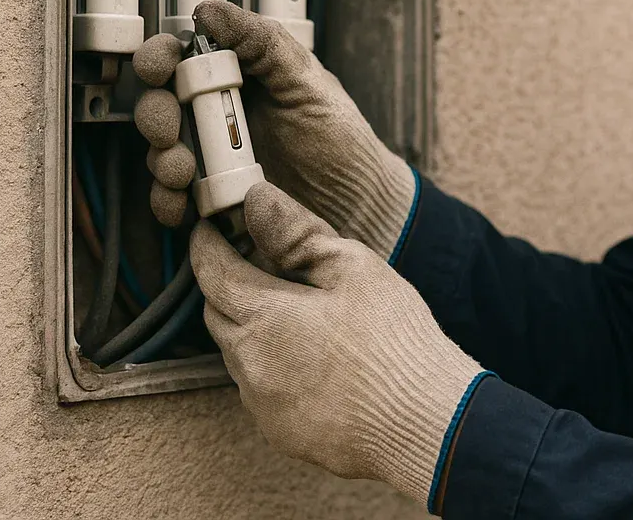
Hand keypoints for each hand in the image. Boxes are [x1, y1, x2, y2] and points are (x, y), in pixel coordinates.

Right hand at [132, 0, 415, 255]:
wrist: (359, 205)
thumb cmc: (341, 141)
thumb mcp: (307, 83)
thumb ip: (263, 44)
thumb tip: (212, 11)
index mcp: (240, 79)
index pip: (182, 58)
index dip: (161, 58)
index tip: (160, 67)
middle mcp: (220, 117)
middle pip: (162, 105)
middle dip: (157, 114)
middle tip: (170, 129)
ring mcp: (213, 160)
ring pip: (162, 153)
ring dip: (162, 160)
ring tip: (184, 171)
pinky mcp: (212, 200)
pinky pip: (174, 200)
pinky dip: (169, 201)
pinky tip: (186, 203)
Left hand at [192, 182, 486, 506]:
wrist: (425, 421)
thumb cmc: (394, 339)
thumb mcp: (353, 268)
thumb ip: (297, 234)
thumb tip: (255, 200)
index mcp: (263, 316)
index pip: (211, 272)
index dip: (207, 244)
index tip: (210, 226)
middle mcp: (248, 364)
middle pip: (217, 313)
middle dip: (228, 284)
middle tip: (257, 261)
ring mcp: (261, 404)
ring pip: (237, 353)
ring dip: (253, 327)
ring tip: (296, 311)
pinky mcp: (279, 431)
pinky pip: (260, 388)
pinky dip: (273, 364)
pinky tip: (313, 358)